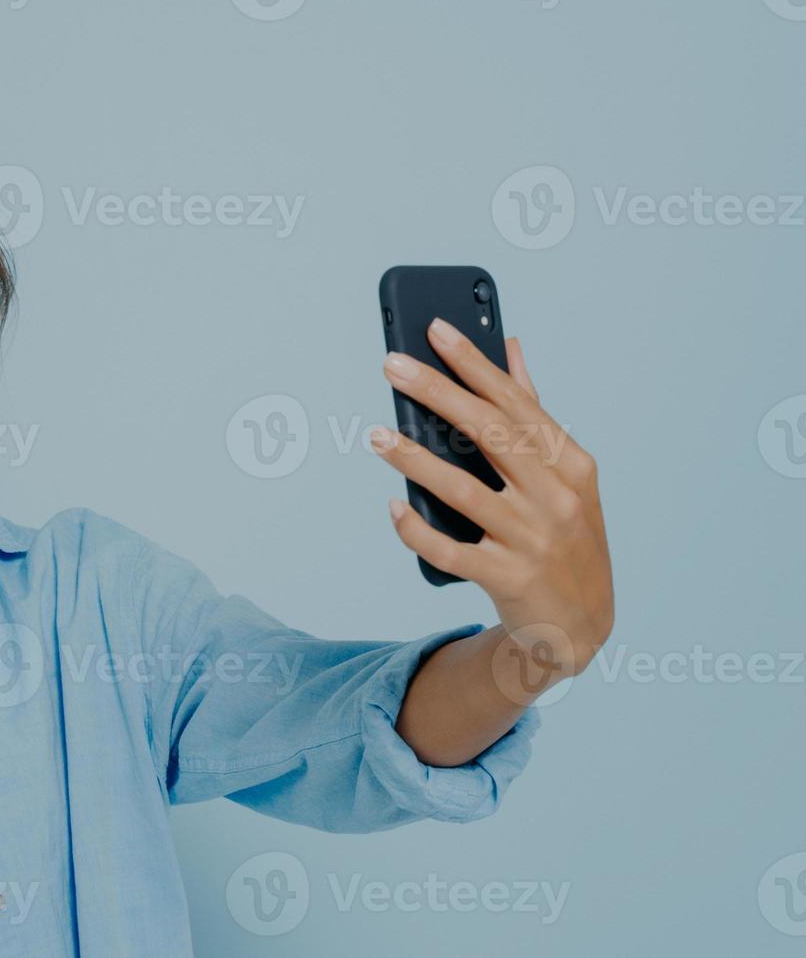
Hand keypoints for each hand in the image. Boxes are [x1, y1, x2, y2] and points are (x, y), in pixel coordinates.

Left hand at [369, 318, 614, 674]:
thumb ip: (532, 414)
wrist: (580, 628)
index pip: (514, 403)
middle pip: (489, 435)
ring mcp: (533, 540)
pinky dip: (418, 530)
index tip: (436, 329)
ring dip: (415, 460)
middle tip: (392, 365)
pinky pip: (451, 552)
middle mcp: (556, 499)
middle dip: (438, 393)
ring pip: (464, 492)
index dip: (474, 364)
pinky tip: (392, 508)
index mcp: (570, 465)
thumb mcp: (566, 478)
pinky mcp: (508, 579)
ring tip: (376, 435)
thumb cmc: (564, 538)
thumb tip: (511, 348)